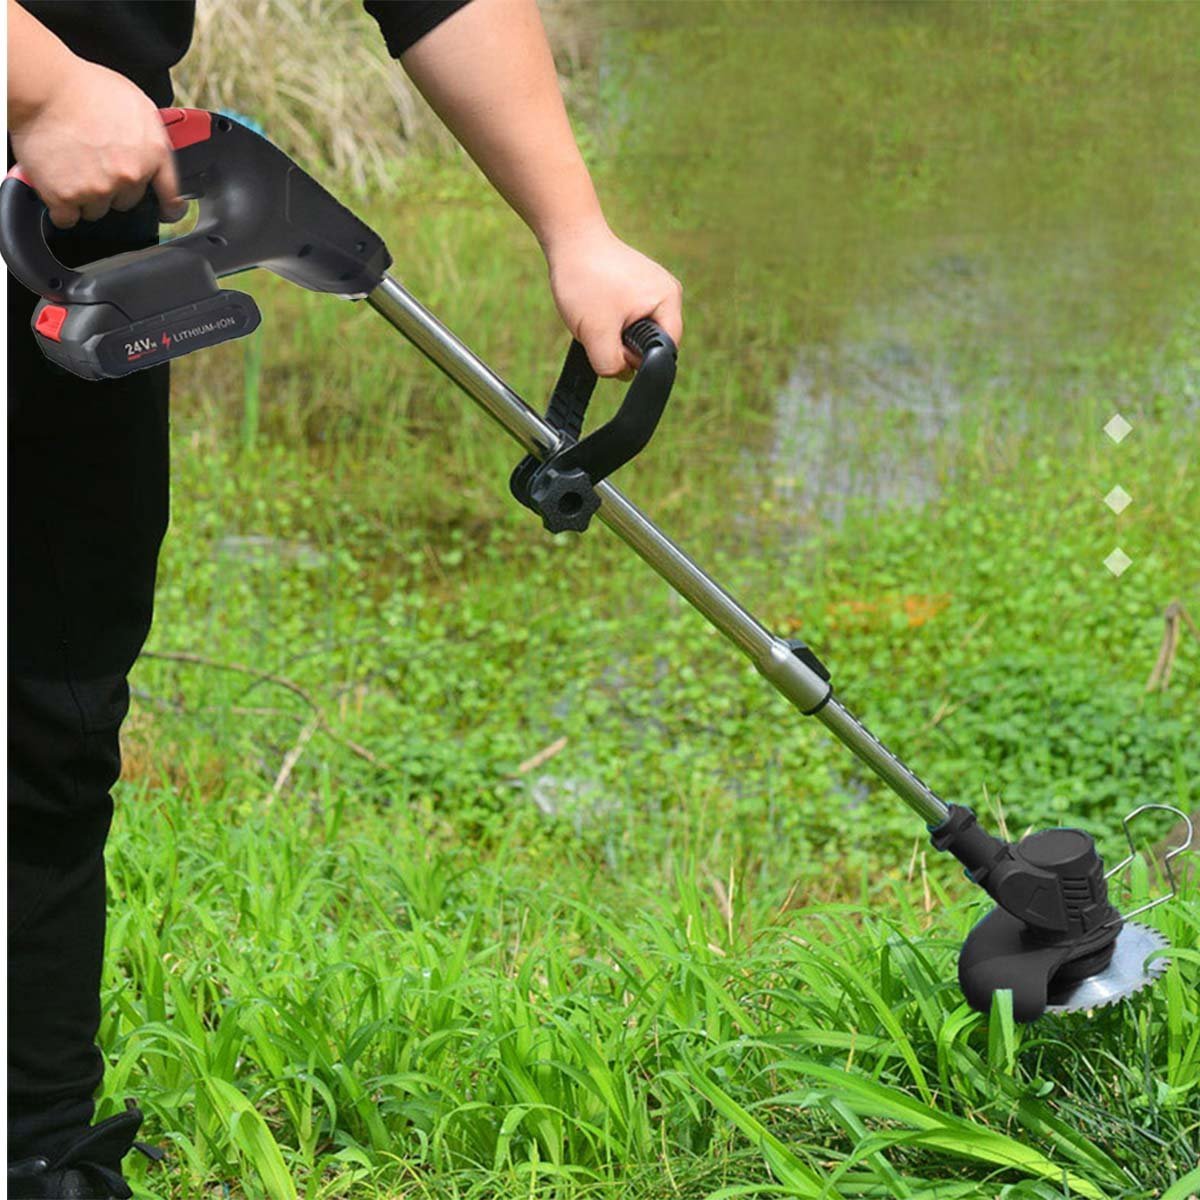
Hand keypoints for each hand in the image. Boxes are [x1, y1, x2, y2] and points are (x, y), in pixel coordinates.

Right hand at [8, 55, 184, 228]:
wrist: (42, 86)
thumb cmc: (84, 87)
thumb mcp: (136, 103)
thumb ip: (148, 135)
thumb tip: (151, 152)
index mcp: (153, 153)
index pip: (172, 194)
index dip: (170, 208)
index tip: (166, 213)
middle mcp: (130, 175)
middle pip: (127, 202)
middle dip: (112, 188)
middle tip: (92, 162)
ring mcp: (99, 188)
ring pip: (96, 210)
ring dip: (85, 196)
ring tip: (71, 166)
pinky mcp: (67, 197)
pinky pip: (67, 218)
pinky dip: (61, 207)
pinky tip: (56, 186)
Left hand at [545, 225, 682, 377]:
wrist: (569, 237)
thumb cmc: (585, 278)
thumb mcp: (596, 332)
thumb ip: (612, 364)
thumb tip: (621, 375)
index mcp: (669, 301)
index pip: (664, 353)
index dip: (637, 360)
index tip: (611, 343)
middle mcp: (667, 294)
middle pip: (649, 346)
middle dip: (621, 346)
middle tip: (599, 325)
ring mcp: (652, 290)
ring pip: (634, 335)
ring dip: (611, 334)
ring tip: (595, 312)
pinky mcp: (635, 289)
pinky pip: (626, 321)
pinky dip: (608, 322)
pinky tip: (595, 308)